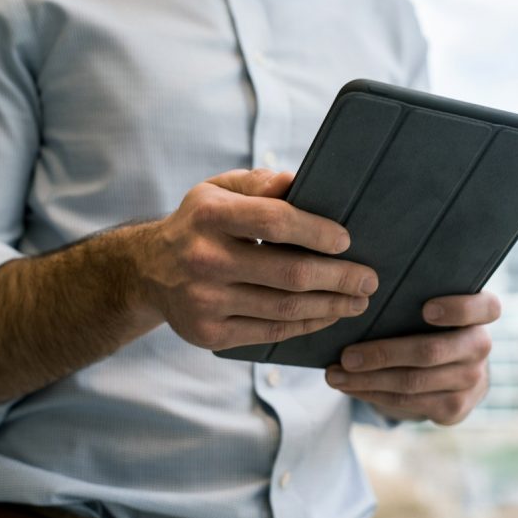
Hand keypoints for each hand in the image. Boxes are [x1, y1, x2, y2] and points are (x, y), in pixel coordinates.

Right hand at [133, 168, 378, 349]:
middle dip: (339, 277)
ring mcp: (205, 302)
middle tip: (369, 279)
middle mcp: (204, 260)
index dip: (316, 231)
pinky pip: (270, 332)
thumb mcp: (218, 190)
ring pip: (285, 308)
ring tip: (358, 300)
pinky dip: (306, 325)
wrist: (147, 272)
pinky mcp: (209, 335)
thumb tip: (300, 183)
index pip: (274, 221)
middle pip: (289, 273)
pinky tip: (328, 315)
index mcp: (209, 216)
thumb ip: (259, 184)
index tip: (347, 241)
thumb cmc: (199, 224)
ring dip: (331, 305)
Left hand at [324, 291, 500, 424]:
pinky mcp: (454, 408)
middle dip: (383, 354)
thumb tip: (360, 295)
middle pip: (431, 352)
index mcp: (481, 313)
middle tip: (346, 355)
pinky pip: (407, 402)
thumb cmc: (429, 325)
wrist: (450, 370)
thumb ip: (413, 297)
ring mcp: (470, 381)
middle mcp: (481, 347)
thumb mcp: (429, 306)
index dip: (458, 310)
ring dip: (367, 380)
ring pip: (412, 382)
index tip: (425, 309)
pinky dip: (372, 394)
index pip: (486, 308)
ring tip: (335, 375)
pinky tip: (349, 386)